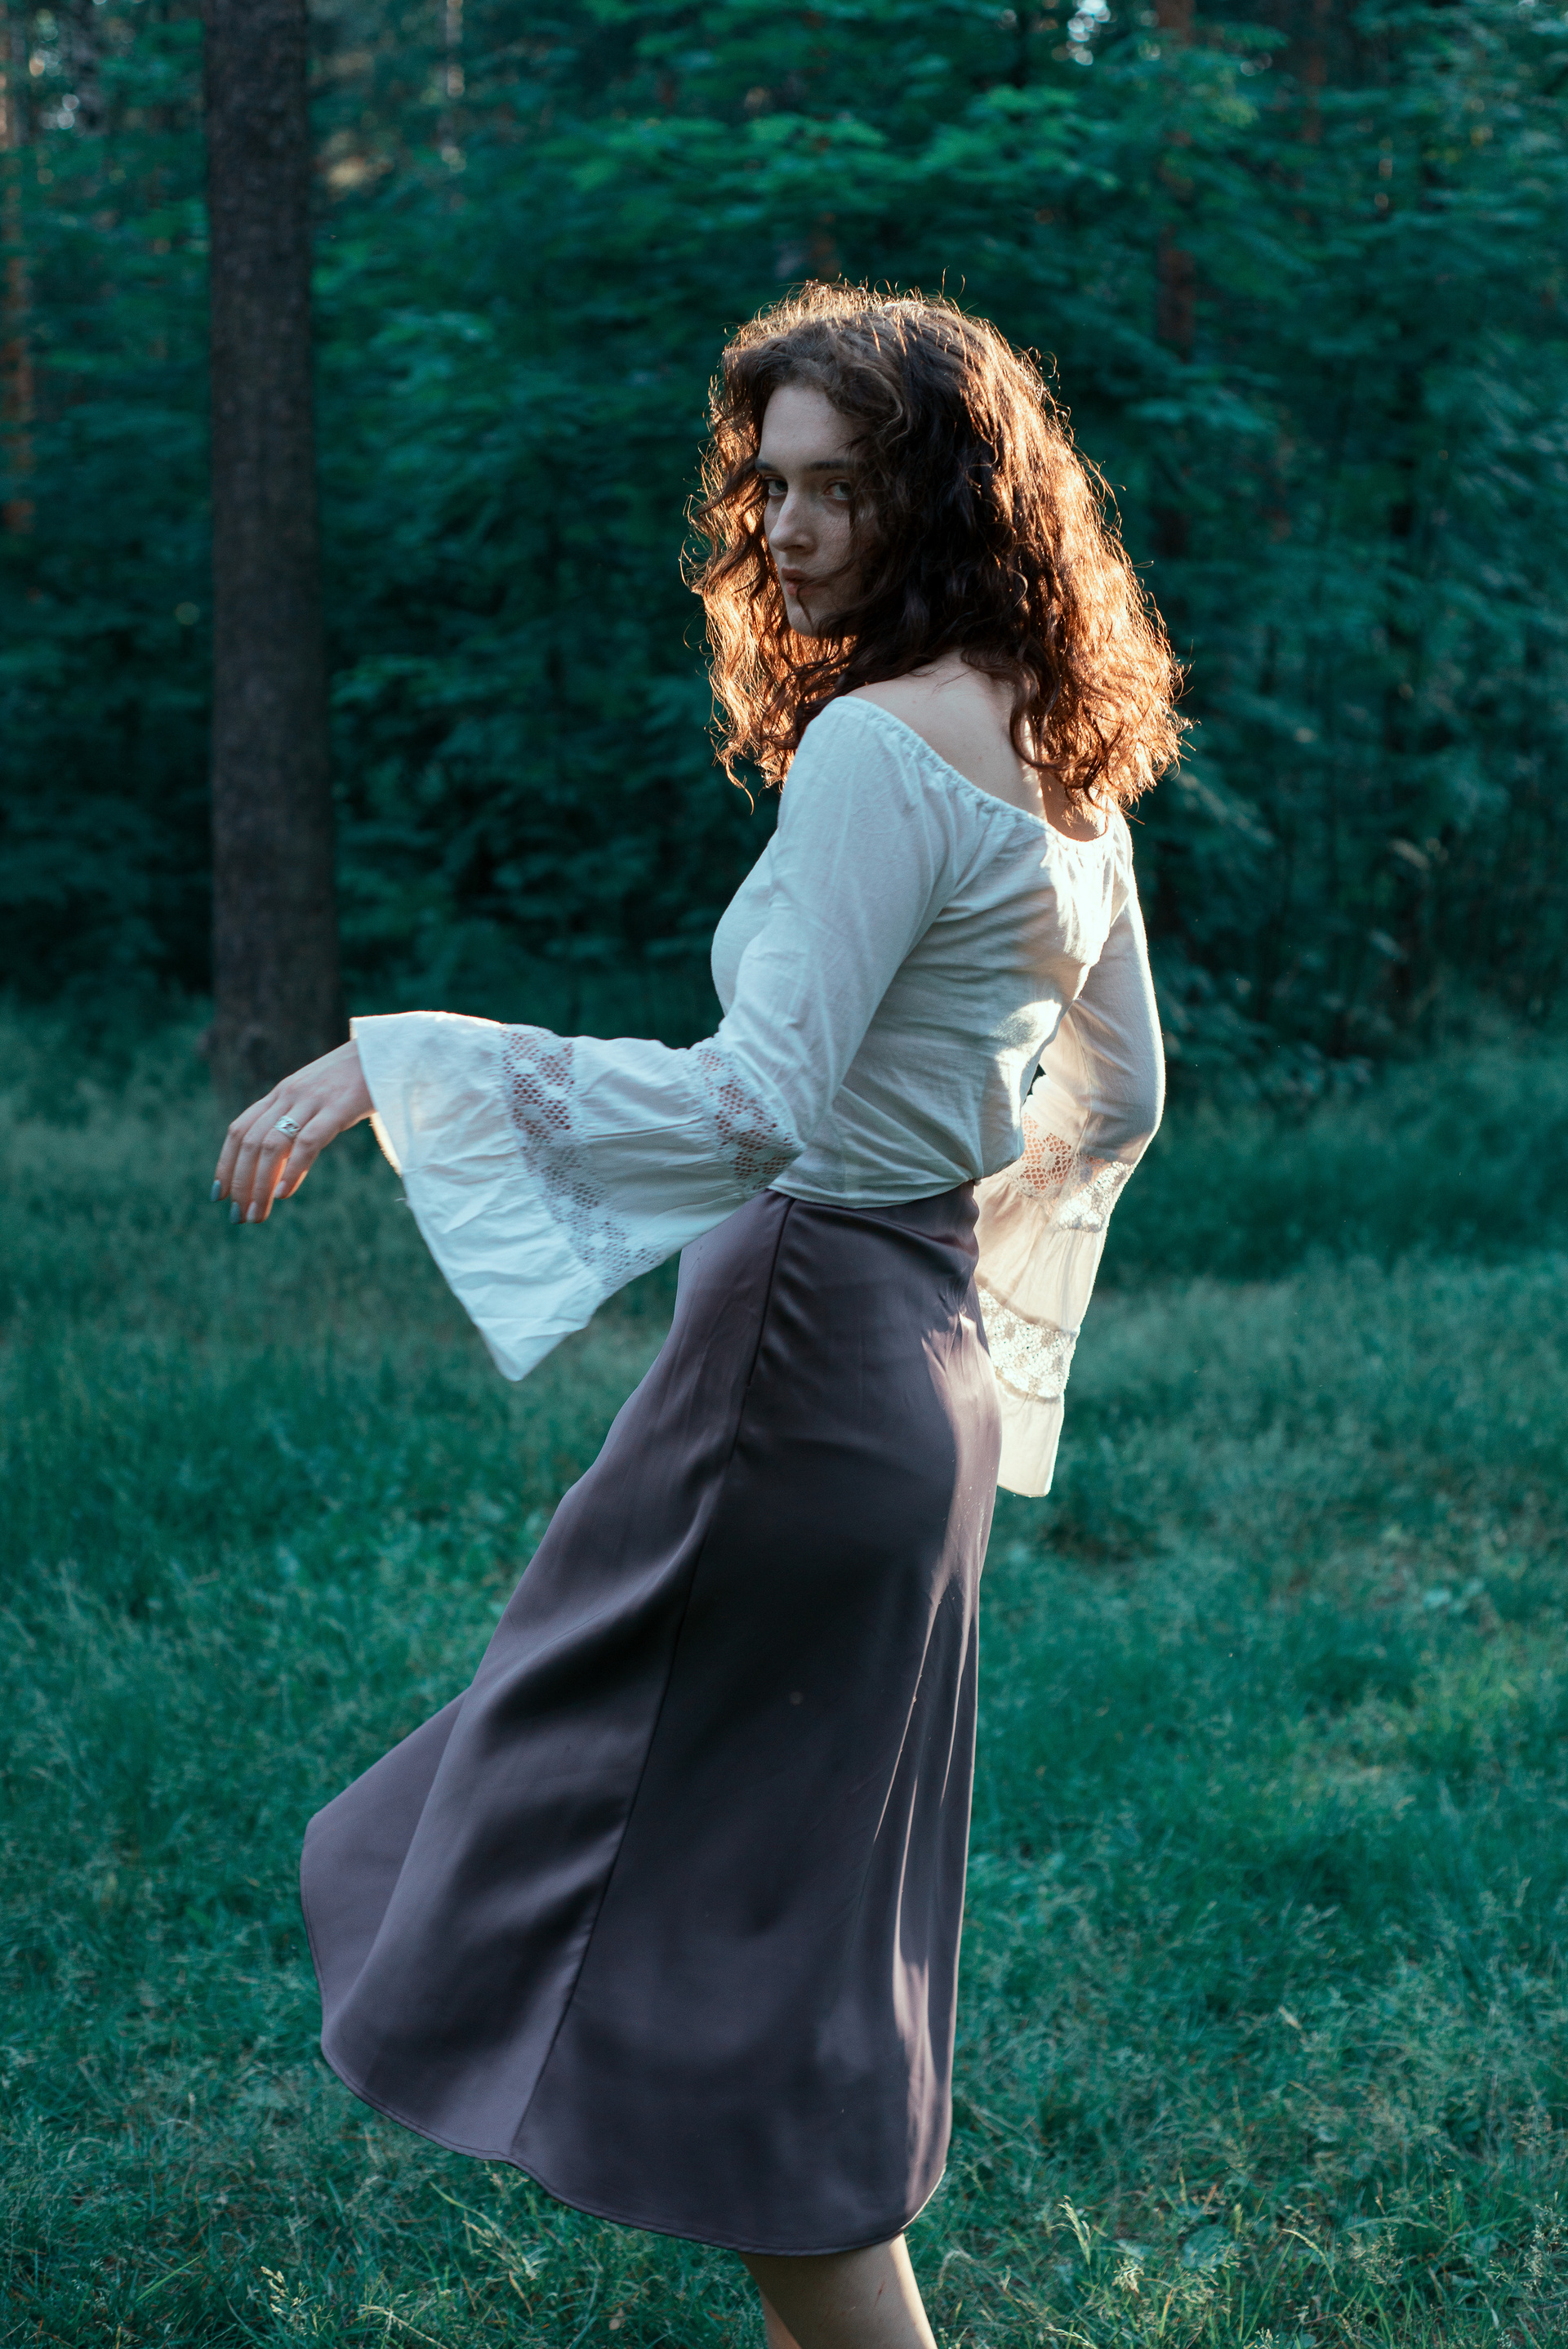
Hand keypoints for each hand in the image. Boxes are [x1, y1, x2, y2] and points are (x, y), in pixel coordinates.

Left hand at [212, 1040, 372, 1223]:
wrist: (388, 1050)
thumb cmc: (355, 1079)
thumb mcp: (318, 1099)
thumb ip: (298, 1123)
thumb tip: (281, 1167)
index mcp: (280, 1094)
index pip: (239, 1130)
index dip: (225, 1163)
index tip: (220, 1194)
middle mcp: (288, 1095)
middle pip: (249, 1142)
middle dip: (240, 1183)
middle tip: (238, 1215)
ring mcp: (312, 1100)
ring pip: (271, 1146)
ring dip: (260, 1185)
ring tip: (257, 1214)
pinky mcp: (338, 1107)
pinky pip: (307, 1142)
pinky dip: (291, 1170)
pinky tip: (283, 1193)